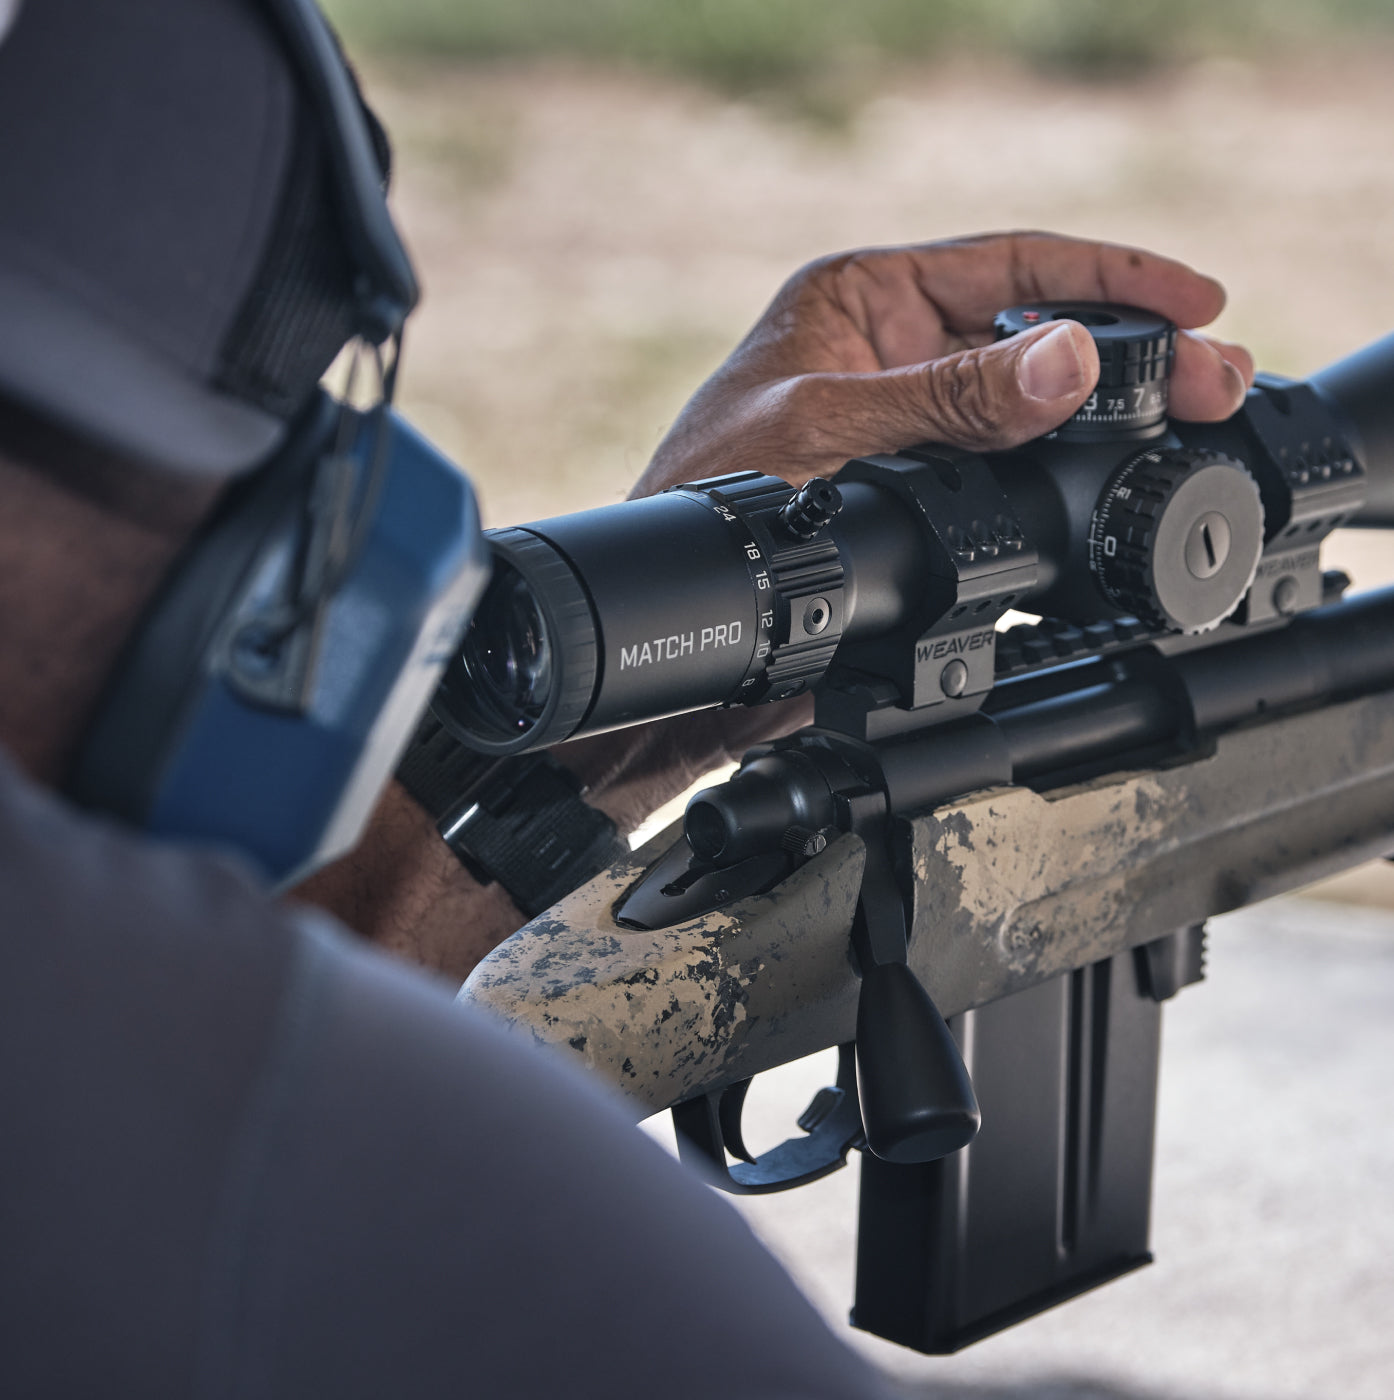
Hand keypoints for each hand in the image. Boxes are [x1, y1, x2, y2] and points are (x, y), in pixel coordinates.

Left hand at [300, 232, 1254, 980]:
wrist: (670, 650)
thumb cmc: (693, 514)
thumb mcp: (819, 434)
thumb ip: (942, 400)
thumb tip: (1061, 365)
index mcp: (856, 308)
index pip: (1006, 268)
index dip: (1106, 277)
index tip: (1192, 297)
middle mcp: (884, 364)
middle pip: (1031, 344)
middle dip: (1126, 358)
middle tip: (1215, 377)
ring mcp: (901, 438)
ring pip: (1024, 421)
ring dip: (1100, 429)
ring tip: (1180, 440)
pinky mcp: (906, 505)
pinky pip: (1001, 487)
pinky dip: (1056, 491)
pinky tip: (1100, 501)